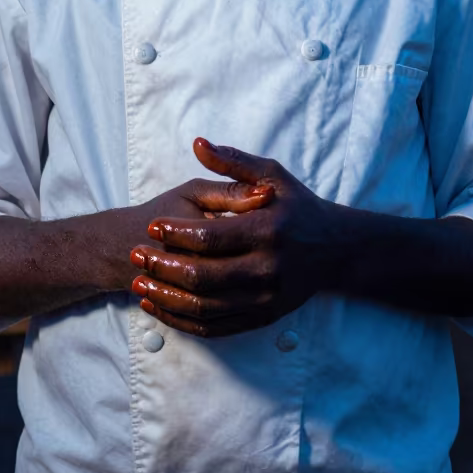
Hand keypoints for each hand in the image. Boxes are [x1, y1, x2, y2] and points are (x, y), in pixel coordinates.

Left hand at [129, 138, 335, 336]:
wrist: (335, 249)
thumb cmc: (298, 206)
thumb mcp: (272, 174)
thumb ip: (233, 162)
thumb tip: (198, 144)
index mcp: (268, 230)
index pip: (211, 237)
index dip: (176, 233)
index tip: (151, 226)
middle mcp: (267, 269)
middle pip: (203, 276)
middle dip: (163, 266)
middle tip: (137, 255)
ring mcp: (265, 299)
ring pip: (204, 307)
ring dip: (166, 297)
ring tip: (140, 283)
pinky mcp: (262, 319)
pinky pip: (214, 328)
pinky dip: (181, 321)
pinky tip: (159, 306)